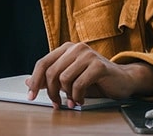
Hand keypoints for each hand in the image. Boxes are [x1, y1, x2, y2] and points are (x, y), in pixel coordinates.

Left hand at [25, 42, 152, 108]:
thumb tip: (28, 83)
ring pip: (64, 78)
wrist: (124, 79)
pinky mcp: (98, 65)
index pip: (43, 63)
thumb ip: (51, 78)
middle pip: (51, 72)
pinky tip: (80, 100)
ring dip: (66, 95)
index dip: (35, 80)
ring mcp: (87, 54)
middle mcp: (75, 48)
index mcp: (65, 49)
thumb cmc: (96, 78)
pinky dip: (77, 96)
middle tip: (55, 104)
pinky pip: (79, 84)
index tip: (30, 96)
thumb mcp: (70, 78)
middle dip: (51, 92)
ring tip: (72, 101)